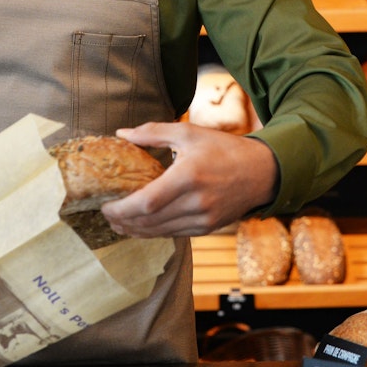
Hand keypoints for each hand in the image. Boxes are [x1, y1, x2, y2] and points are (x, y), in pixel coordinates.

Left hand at [100, 121, 277, 237]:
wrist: (261, 172)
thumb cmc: (223, 148)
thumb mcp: (188, 132)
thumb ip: (153, 132)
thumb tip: (122, 134)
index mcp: (189, 176)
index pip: (147, 202)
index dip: (121, 209)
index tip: (105, 205)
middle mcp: (196, 202)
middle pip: (149, 221)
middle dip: (123, 221)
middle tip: (105, 214)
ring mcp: (204, 218)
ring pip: (160, 232)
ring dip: (135, 230)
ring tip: (117, 223)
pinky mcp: (208, 228)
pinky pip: (174, 234)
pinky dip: (153, 232)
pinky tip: (140, 226)